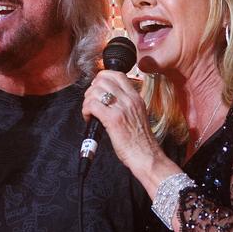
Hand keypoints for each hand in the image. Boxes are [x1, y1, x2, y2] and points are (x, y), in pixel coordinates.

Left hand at [82, 71, 180, 195]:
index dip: (103, 77)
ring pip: (96, 91)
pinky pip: (92, 105)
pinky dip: (86, 110)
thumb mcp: (138, 115)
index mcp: (136, 97)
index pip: (117, 75)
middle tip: (91, 101)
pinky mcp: (113, 119)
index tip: (97, 87)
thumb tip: (109, 99)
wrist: (147, 156)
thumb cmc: (140, 141)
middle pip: (103, 80)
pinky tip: (88, 118)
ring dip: (87, 100)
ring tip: (89, 111)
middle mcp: (130, 99)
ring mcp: (121, 108)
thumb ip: (127, 104)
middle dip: (92, 89)